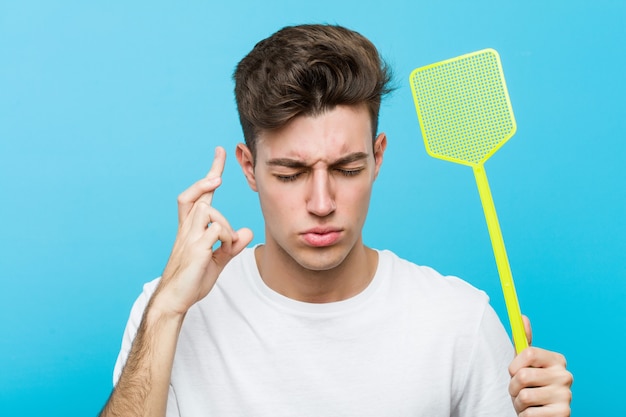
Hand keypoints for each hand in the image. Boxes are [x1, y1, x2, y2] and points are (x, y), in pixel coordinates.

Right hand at [153, 146, 252, 315]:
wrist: (175, 300)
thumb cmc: (193, 280)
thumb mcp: (218, 261)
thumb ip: (232, 245)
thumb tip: (247, 232)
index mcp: (191, 229)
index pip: (197, 196)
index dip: (209, 174)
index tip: (220, 153)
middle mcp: (187, 229)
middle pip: (196, 196)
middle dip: (208, 177)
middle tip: (219, 174)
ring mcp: (189, 238)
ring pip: (208, 210)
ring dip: (224, 223)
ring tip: (226, 245)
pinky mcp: (195, 249)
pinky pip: (217, 231)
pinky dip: (227, 239)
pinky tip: (225, 251)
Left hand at [509, 316, 572, 416]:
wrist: (540, 415)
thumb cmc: (530, 387)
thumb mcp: (524, 364)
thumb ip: (523, 343)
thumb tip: (522, 317)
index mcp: (557, 360)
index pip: (529, 353)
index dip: (514, 365)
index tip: (513, 372)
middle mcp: (565, 376)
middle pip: (524, 376)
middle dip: (513, 386)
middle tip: (519, 391)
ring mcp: (566, 396)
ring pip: (524, 396)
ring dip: (518, 402)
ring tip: (526, 403)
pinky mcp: (563, 414)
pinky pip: (529, 413)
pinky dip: (524, 415)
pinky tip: (533, 414)